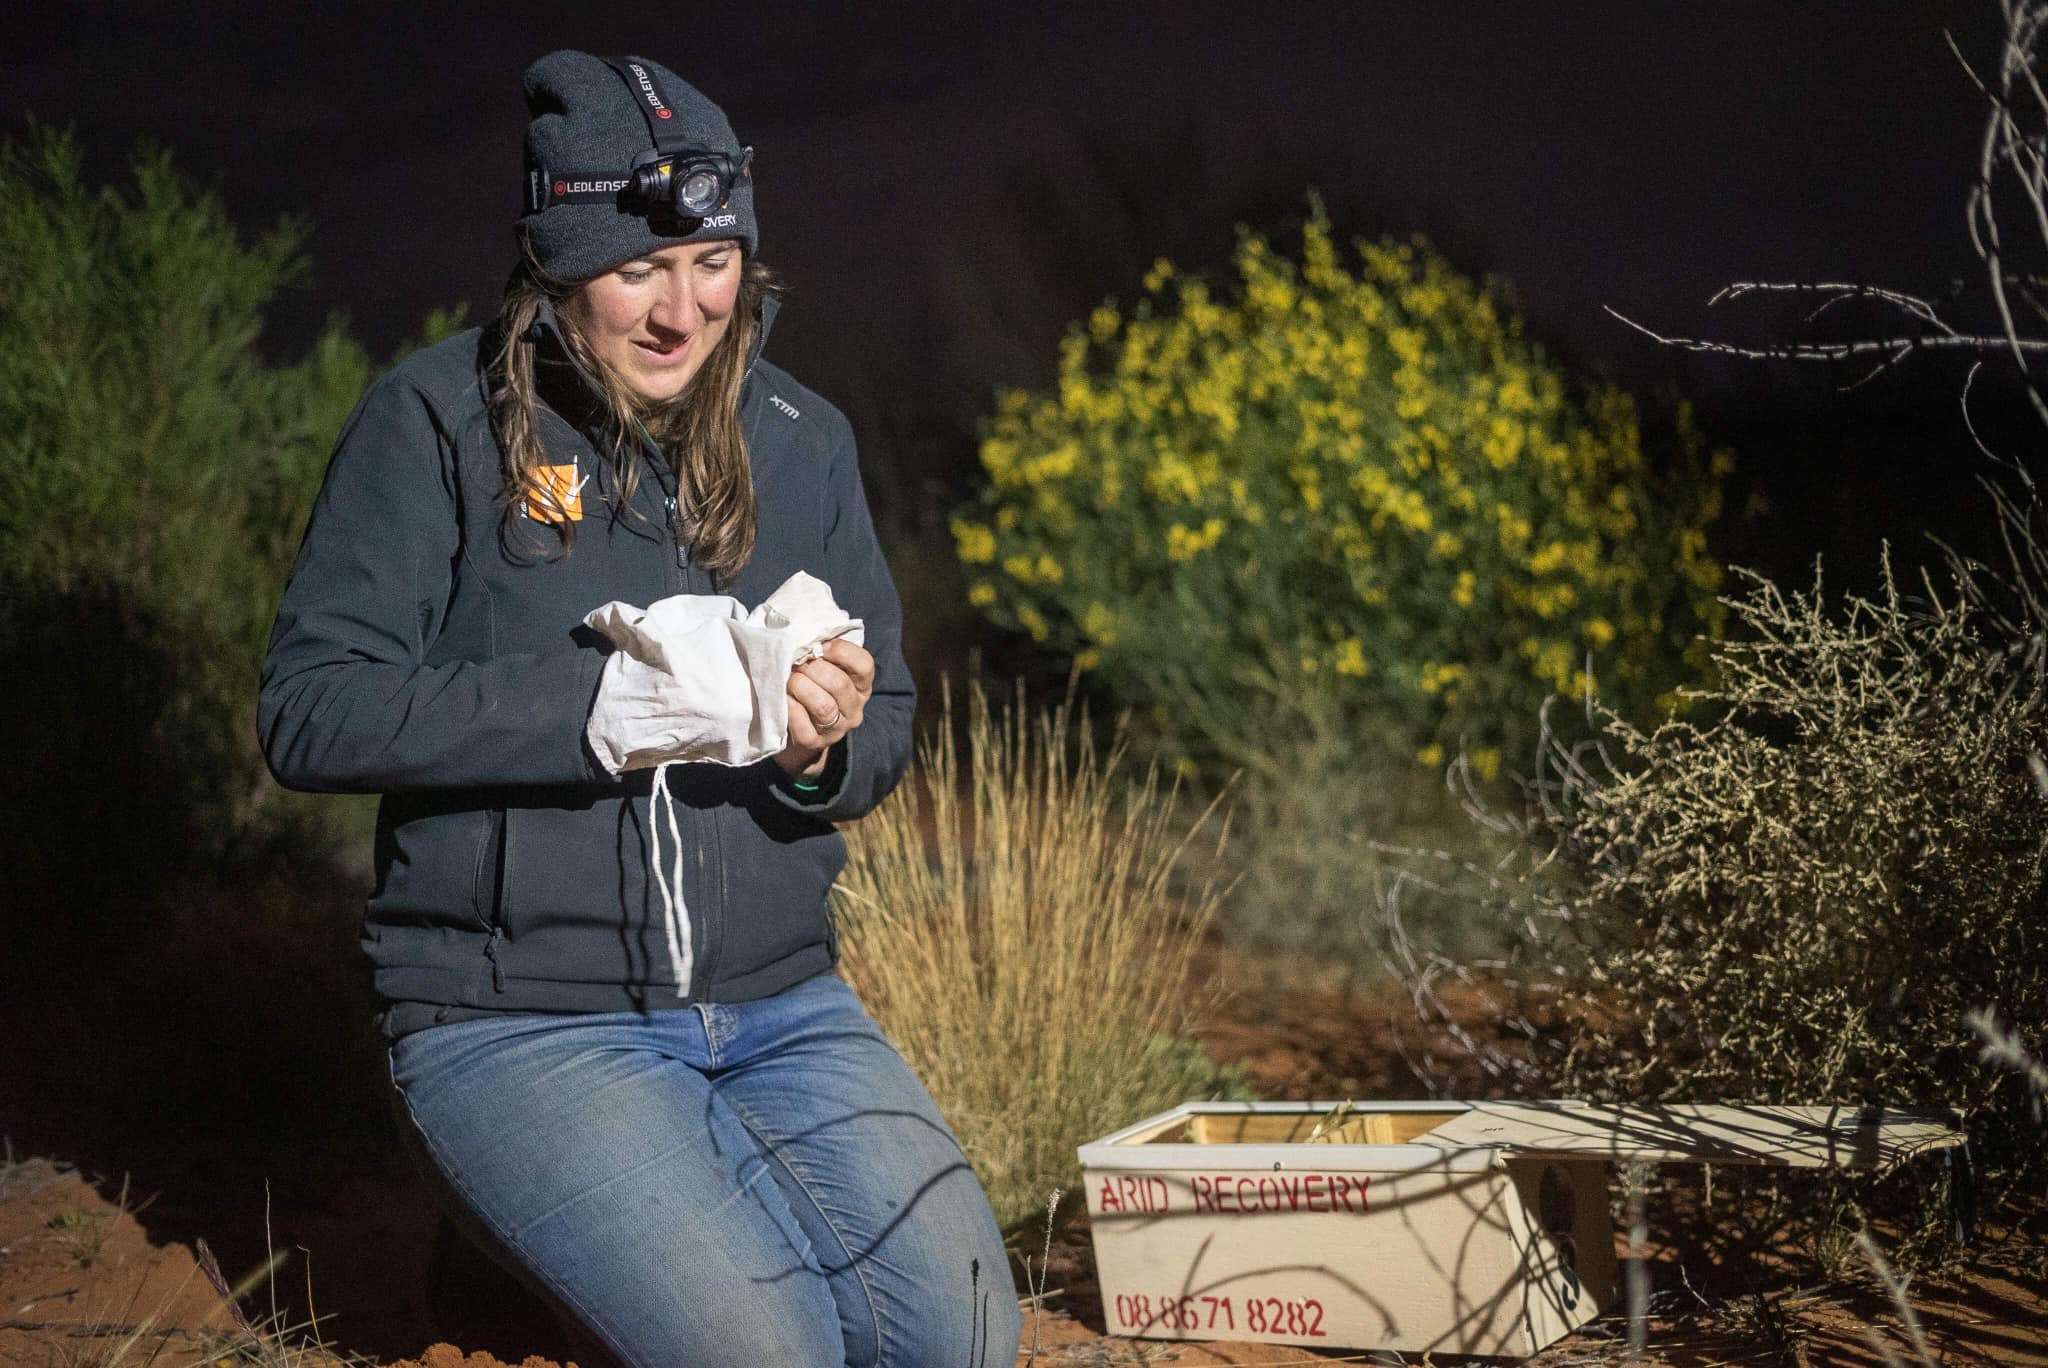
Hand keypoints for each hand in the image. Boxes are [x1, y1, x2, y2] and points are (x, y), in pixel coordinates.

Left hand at [776, 638, 873, 778]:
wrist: (796, 730)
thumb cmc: (810, 685)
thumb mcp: (823, 667)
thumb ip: (822, 650)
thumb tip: (805, 631)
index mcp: (861, 685)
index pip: (864, 665)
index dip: (841, 651)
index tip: (819, 646)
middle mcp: (854, 708)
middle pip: (839, 684)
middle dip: (812, 668)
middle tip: (795, 661)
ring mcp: (836, 728)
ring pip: (823, 706)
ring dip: (801, 687)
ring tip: (788, 679)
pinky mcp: (814, 742)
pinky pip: (803, 725)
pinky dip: (790, 708)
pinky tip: (783, 698)